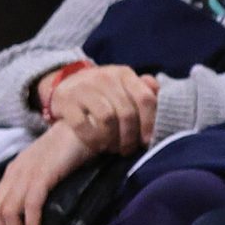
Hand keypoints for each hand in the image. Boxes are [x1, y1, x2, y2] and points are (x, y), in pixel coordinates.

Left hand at [0, 123, 92, 224]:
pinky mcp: (43, 173)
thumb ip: (35, 188)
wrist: (83, 127)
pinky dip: (30, 223)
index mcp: (12, 174)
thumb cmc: (67, 151)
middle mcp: (14, 174)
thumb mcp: (45, 171)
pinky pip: (31, 203)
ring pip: (9, 211)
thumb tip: (34, 219)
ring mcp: (27, 173)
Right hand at [42, 63, 158, 155]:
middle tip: (127, 150)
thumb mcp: (124, 86)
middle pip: (127, 112)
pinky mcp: (65, 100)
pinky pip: (83, 125)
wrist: (66, 86)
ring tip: (112, 149)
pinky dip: (93, 139)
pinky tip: (97, 145)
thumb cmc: (103, 92)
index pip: (145, 98)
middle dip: (130, 137)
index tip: (147, 141)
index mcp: (123, 74)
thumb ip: (143, 90)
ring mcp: (83, 87)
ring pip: (107, 118)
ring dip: (112, 139)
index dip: (149, 123)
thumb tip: (158, 92)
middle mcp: (104, 77)